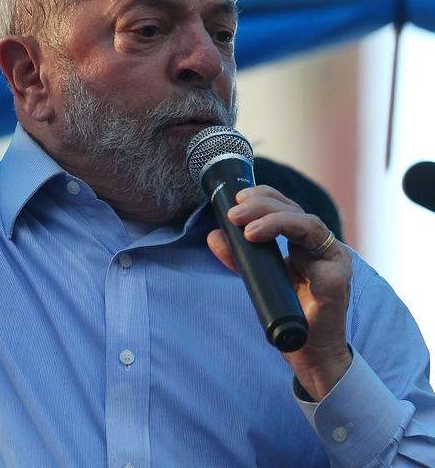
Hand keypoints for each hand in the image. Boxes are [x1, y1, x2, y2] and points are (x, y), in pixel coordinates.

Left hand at [207, 184, 352, 400]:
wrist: (311, 355)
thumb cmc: (289, 314)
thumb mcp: (259, 279)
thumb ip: (240, 257)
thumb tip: (214, 235)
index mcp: (305, 242)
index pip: (287, 207)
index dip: (264, 196)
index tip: (239, 197)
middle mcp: (322, 247)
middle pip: (295, 211)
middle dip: (262, 207)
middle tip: (234, 214)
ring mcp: (333, 263)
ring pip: (310, 225)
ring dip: (277, 222)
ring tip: (249, 230)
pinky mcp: (338, 285)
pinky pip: (325, 265)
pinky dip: (304, 258)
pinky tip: (287, 258)